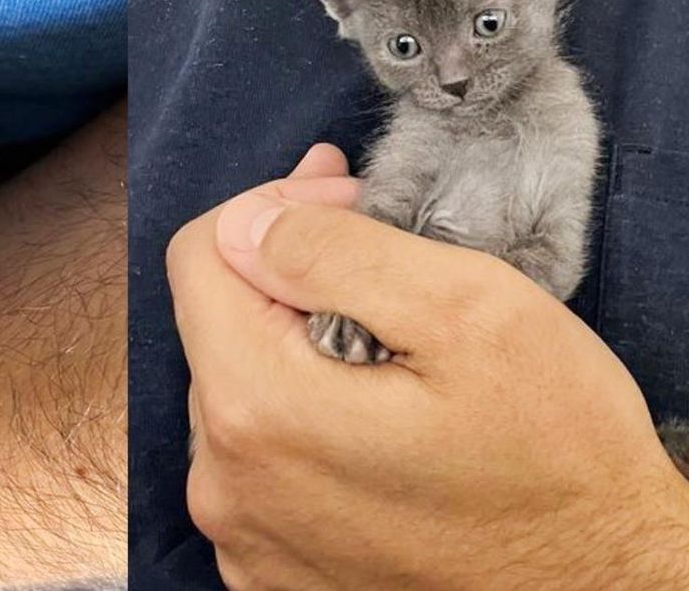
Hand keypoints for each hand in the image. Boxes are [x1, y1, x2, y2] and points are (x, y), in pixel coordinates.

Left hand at [167, 144, 688, 589]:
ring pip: (236, 385)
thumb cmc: (556, 461)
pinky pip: (257, 455)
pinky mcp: (270, 562)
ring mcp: (243, 531)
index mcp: (257, 409)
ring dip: (296, 344)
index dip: (273, 209)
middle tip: (373, 248)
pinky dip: (303, 413)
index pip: (201, 253)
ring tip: (385, 338)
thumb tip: (247, 226)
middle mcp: (225, 482)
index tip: (346, 204)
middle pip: (217, 321)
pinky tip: (373, 409)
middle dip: (286, 272)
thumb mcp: (467, 312)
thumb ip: (334, 251)